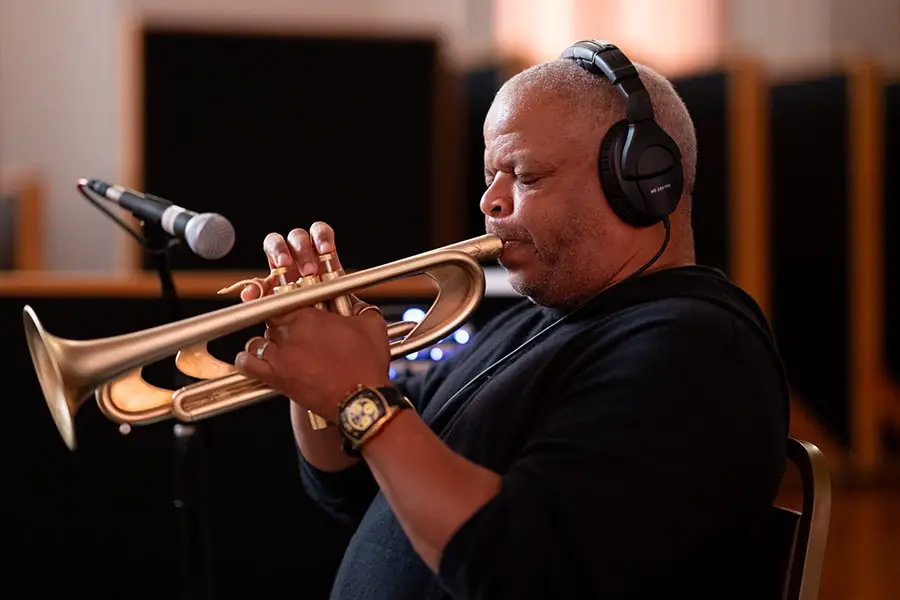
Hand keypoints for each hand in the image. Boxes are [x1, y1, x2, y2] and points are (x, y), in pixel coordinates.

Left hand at [234, 222, 392, 420]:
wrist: (360, 399)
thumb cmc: (366, 365)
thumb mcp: (371, 325)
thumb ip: (359, 306)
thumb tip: (352, 300)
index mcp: (309, 316)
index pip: (285, 297)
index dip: (289, 301)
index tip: (295, 304)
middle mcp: (289, 334)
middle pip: (270, 318)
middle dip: (281, 321)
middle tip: (295, 327)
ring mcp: (280, 356)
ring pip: (258, 339)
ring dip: (267, 340)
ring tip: (281, 345)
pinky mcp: (275, 377)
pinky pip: (247, 363)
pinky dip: (248, 359)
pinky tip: (258, 359)